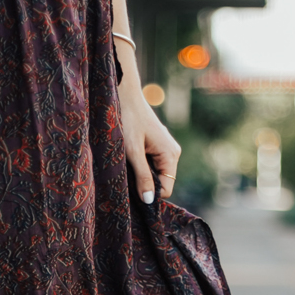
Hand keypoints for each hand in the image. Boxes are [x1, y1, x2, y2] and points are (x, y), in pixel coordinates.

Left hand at [118, 82, 180, 201]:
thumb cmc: (127, 119)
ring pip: (154, 173)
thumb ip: (142, 177)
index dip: (150, 194)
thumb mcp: (133, 152)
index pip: (166, 189)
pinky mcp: (156, 144)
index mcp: (171, 155)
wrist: (123, 93)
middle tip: (126, 175)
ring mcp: (165, 148)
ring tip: (126, 163)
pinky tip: (128, 157)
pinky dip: (139, 165)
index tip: (132, 191)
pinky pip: (150, 164)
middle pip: (160, 182)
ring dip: (139, 174)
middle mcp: (172, 152)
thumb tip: (150, 200)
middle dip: (144, 184)